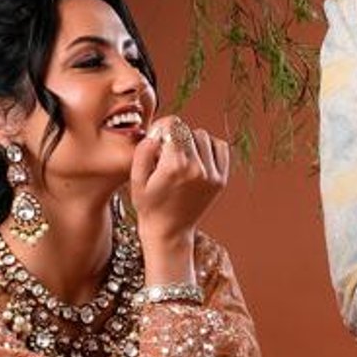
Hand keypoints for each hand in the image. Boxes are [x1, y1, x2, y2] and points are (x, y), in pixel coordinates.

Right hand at [131, 116, 229, 281]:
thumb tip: (157, 134)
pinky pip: (220, 147)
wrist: (169, 232)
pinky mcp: (221, 179)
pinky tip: (197, 158)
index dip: (162, 127)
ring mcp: (212, 174)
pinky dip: (209, 147)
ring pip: (204, 136)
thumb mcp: (136, 180)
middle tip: (166, 153)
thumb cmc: (149, 206)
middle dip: (175, 136)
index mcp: (173, 166)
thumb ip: (143, 151)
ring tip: (181, 157)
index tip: (157, 139)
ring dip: (191, 141)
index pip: (173, 124)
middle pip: (187, 129)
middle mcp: (196, 169)